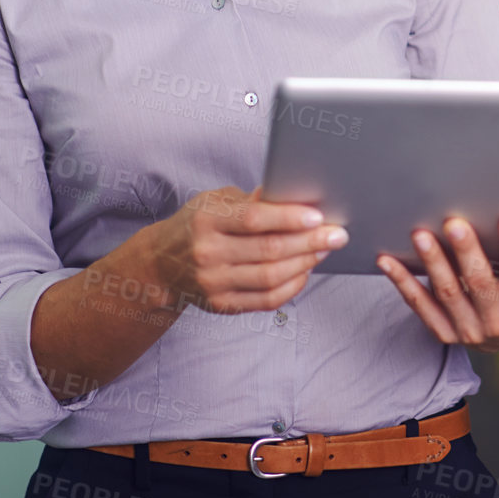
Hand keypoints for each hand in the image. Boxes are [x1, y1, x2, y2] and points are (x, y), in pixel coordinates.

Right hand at [151, 185, 348, 314]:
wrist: (161, 263)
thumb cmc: (198, 223)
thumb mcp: (215, 200)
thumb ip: (251, 199)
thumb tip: (291, 193)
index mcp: (207, 220)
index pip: (253, 219)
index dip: (288, 217)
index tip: (318, 216)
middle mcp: (208, 253)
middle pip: (268, 250)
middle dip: (310, 242)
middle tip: (338, 234)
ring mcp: (213, 283)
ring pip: (270, 277)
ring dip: (305, 263)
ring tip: (325, 250)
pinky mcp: (220, 305)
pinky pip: (265, 300)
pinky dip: (291, 287)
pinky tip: (305, 272)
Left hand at [377, 215, 498, 351]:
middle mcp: (498, 320)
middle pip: (480, 283)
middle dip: (466, 252)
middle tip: (453, 222)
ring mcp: (468, 330)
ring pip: (448, 293)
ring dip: (432, 263)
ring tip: (420, 234)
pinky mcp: (444, 333)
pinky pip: (420, 306)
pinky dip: (402, 283)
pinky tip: (388, 260)